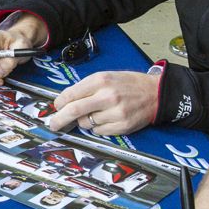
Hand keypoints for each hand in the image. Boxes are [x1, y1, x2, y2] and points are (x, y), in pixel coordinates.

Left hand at [46, 70, 161, 134]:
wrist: (155, 93)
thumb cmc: (128, 84)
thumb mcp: (106, 77)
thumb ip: (86, 87)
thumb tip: (65, 102)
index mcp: (101, 80)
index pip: (71, 94)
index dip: (59, 103)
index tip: (57, 107)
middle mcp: (107, 96)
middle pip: (74, 111)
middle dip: (59, 119)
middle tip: (53, 124)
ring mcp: (115, 113)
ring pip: (86, 123)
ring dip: (85, 121)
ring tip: (98, 112)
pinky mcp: (122, 126)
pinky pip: (99, 131)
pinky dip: (98, 127)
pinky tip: (107, 119)